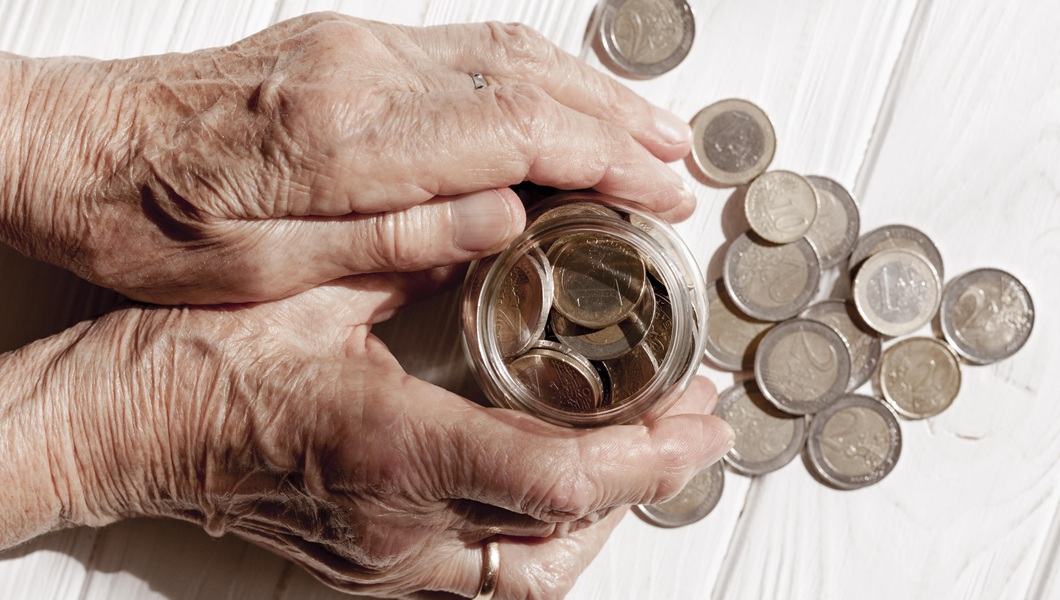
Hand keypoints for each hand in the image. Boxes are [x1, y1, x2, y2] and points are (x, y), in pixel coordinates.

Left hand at [0, 13, 694, 304]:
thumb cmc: (150, 220)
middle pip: (528, 80)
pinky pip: (465, 48)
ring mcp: (355, 47)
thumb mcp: (269, 265)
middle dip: (619, 122)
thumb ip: (398, 237)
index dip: (607, 160)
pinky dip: (534, 74)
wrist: (75, 146)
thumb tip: (505, 220)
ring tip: (646, 131)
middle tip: (679, 166)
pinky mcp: (344, 45)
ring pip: (505, 53)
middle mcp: (361, 72)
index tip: (661, 194)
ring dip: (589, 91)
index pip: (518, 131)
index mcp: (346, 138)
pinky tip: (561, 95)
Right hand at [3, 271, 731, 597]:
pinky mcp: (371, 569)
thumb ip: (419, 258)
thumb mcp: (317, 288)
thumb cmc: (193, 366)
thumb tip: (498, 224)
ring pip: (531, 577)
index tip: (699, 423)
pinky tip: (562, 500)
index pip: (554, 483)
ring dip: (602, 522)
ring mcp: (384, 561)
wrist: (121, 431)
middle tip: (692, 430)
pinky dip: (543, 544)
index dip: (645, 460)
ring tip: (644, 462)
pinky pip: (484, 581)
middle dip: (647, 486)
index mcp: (390, 448)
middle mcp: (397, 525)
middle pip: (562, 537)